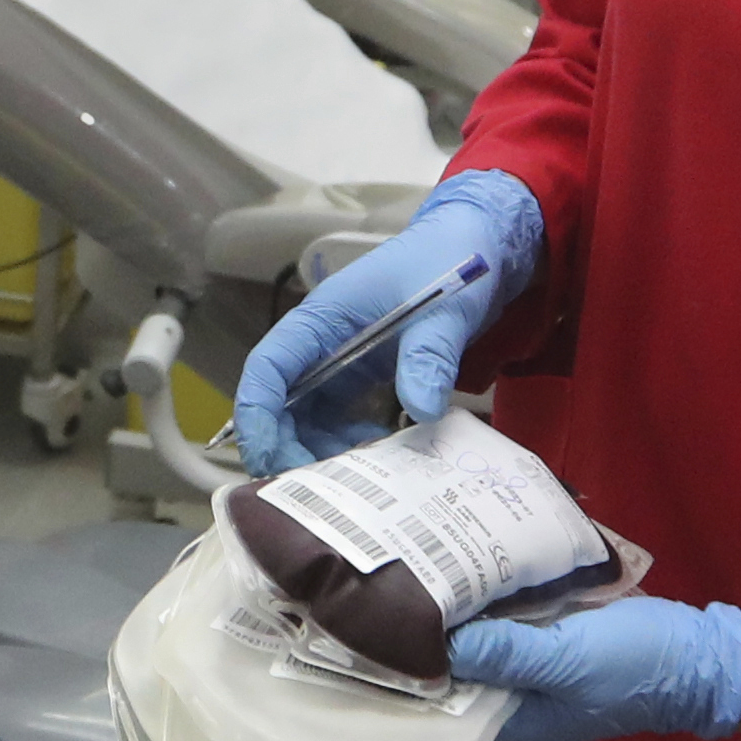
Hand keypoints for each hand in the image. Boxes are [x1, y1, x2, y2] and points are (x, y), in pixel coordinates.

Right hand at [229, 172, 541, 470]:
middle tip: (314, 492)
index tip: (268, 458)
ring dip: (322, 454)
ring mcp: (341, 363)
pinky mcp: (363, 379)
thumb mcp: (445, 309)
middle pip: (281, 405)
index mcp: (323, 317)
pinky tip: (382, 461)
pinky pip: (343, 423)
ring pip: (309, 421)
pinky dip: (354, 447)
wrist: (481, 248)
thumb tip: (419, 410)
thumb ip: (430, 356)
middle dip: (287, 449)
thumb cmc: (451, 262)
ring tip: (354, 483)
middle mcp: (322, 344)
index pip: (268, 368)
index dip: (258, 415)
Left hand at [438, 593, 740, 740]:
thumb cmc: (633, 665)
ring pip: (489, 641)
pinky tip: (483, 565)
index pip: (448, 701)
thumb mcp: (566, 660)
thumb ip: (507, 656)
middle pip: (465, 668)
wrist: (701, 654)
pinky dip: (503, 600)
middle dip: (444, 630)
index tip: (398, 622)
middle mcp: (518, 699)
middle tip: (415, 577)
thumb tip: (444, 647)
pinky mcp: (556, 641)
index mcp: (514, 721)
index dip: (421, 667)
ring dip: (471, 610)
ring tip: (438, 564)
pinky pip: (517, 623)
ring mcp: (538, 669)